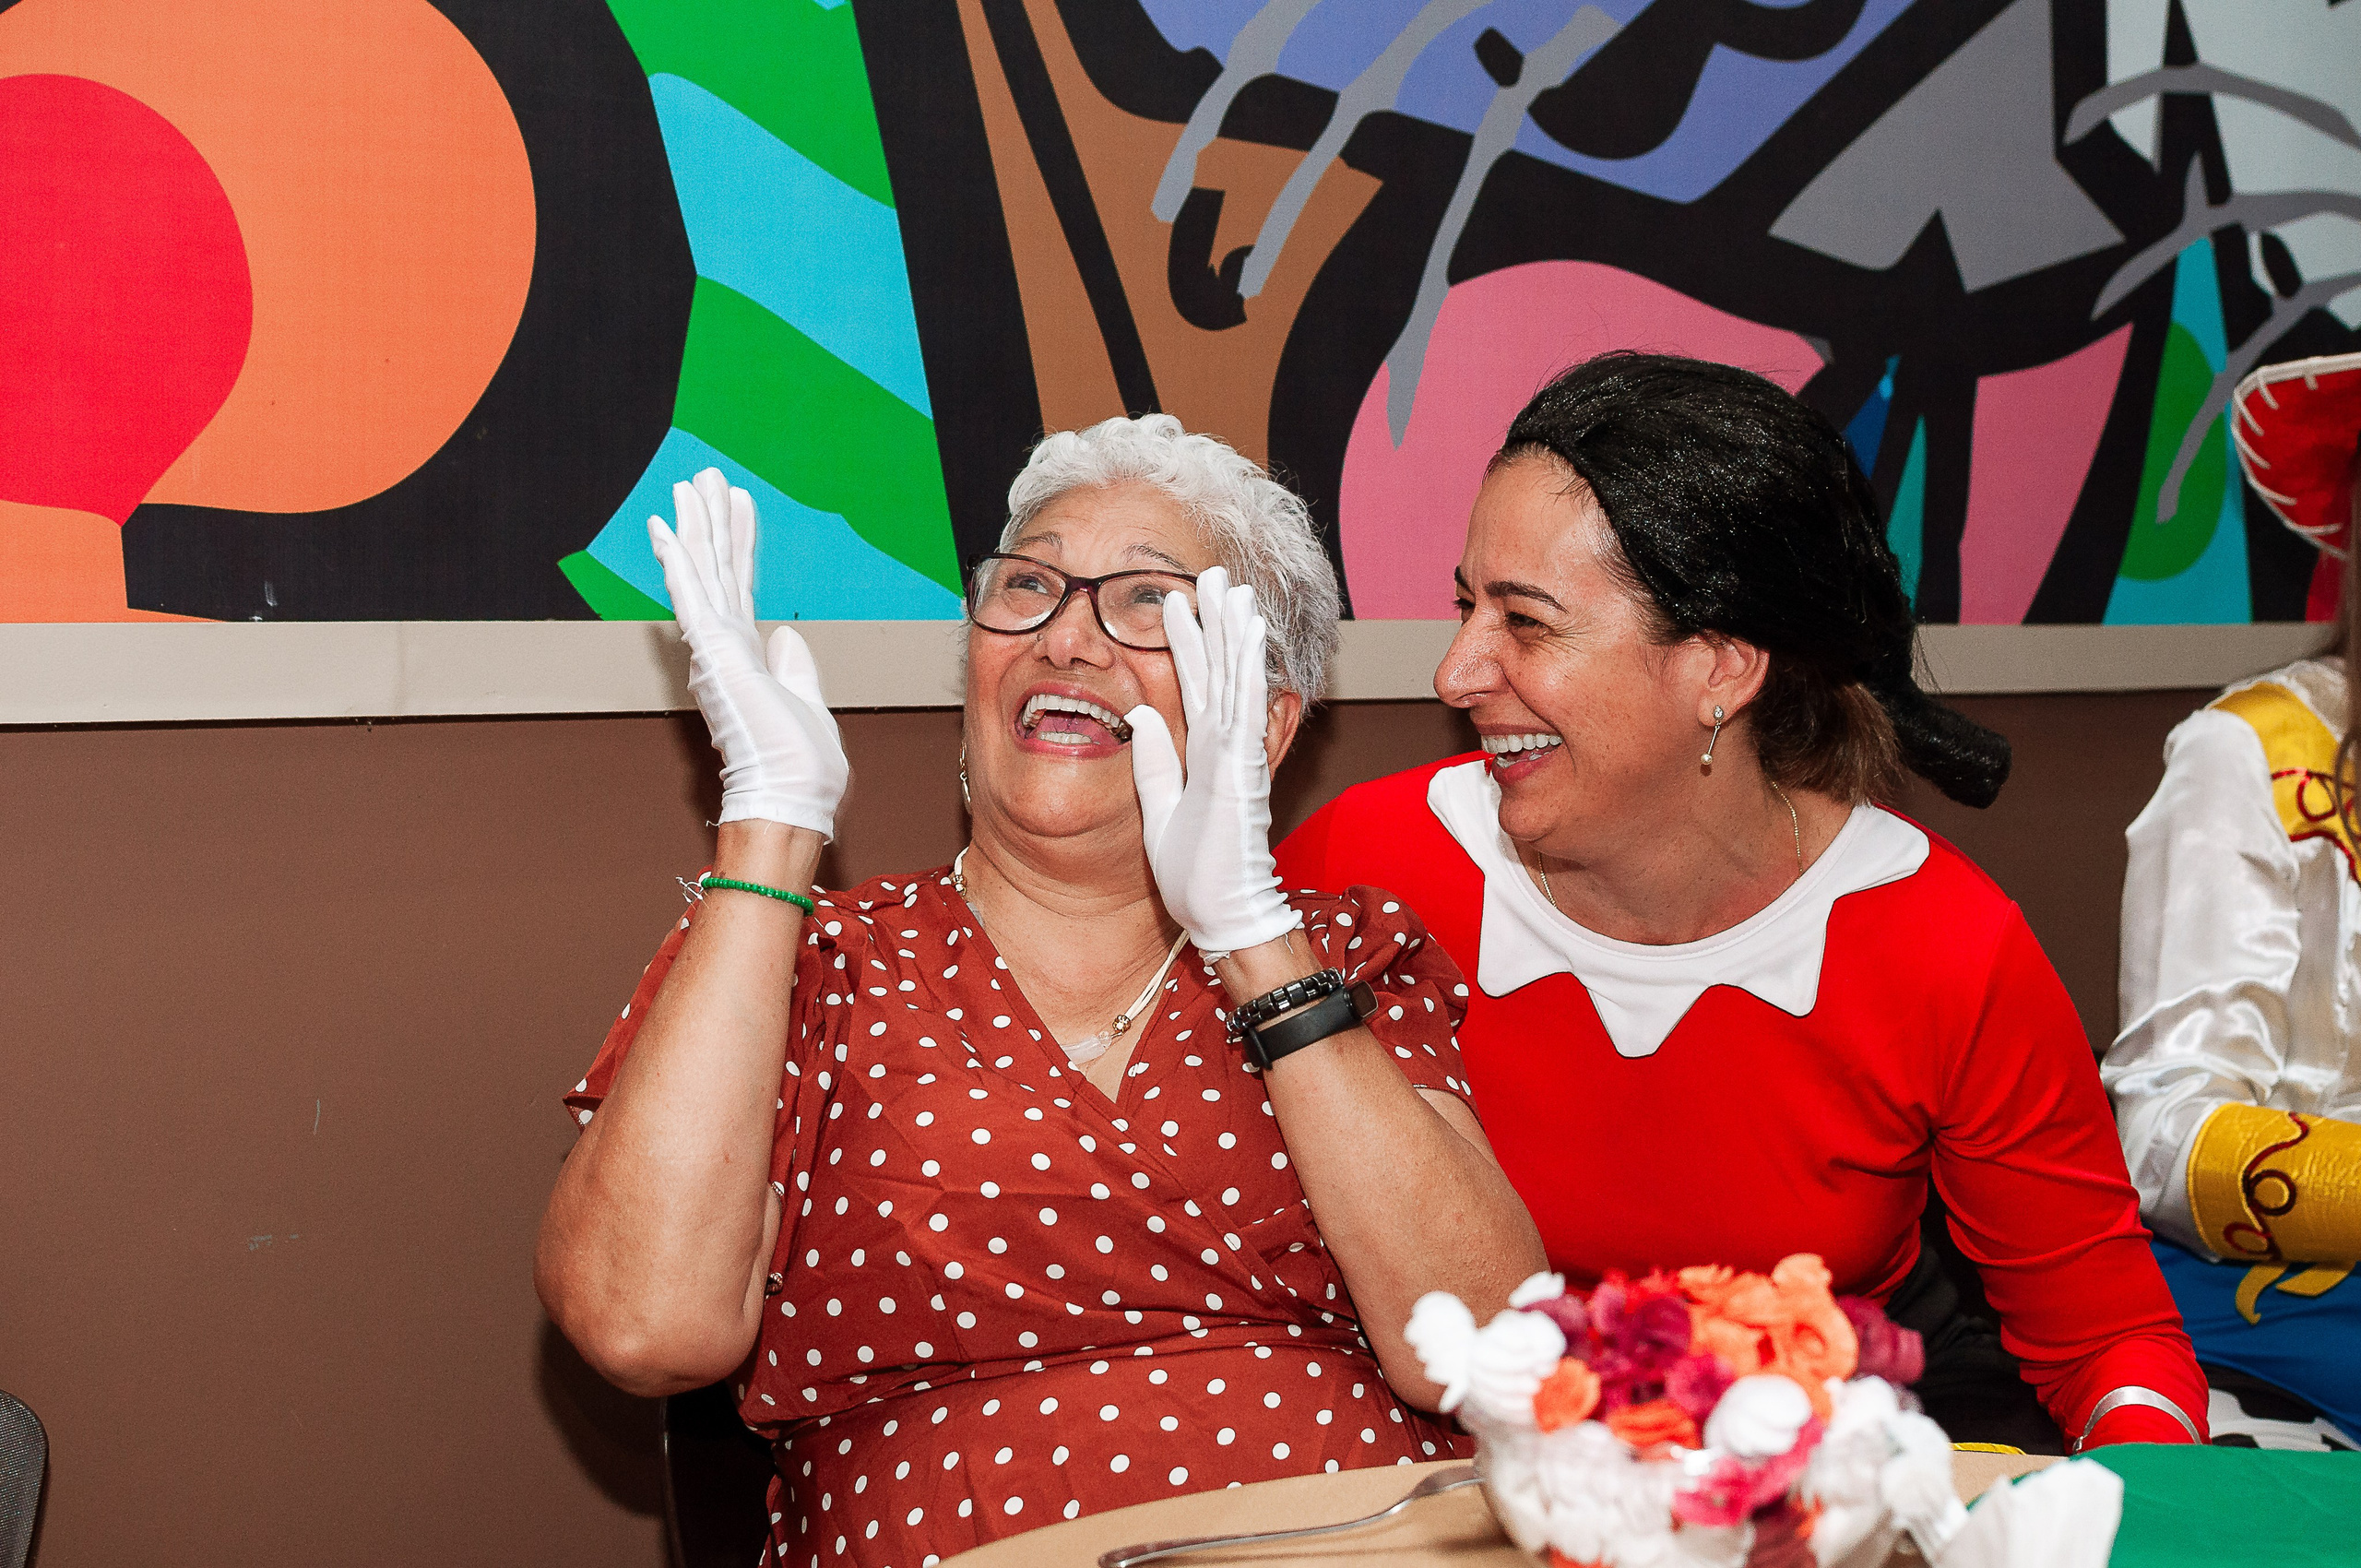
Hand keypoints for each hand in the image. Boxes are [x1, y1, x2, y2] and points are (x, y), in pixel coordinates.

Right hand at [648, 468, 848, 837]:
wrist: (793, 794)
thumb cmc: (800, 765)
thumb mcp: (807, 701)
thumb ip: (795, 666)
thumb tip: (786, 636)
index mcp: (748, 657)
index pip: (742, 587)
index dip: (740, 542)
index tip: (738, 504)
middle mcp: (726, 648)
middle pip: (719, 570)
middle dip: (712, 519)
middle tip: (704, 475)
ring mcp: (715, 650)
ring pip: (704, 573)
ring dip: (695, 524)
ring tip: (688, 483)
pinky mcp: (712, 654)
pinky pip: (693, 597)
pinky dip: (679, 561)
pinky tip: (666, 527)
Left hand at [1126, 567, 1297, 956]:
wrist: (1220, 914)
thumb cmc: (1196, 875)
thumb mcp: (1159, 810)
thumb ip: (1152, 763)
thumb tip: (1140, 716)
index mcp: (1202, 755)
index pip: (1193, 685)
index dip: (1186, 642)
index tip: (1174, 603)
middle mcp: (1223, 747)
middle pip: (1218, 669)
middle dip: (1215, 620)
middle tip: (1212, 573)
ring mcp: (1236, 754)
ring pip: (1236, 677)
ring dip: (1234, 629)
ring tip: (1231, 586)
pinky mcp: (1241, 767)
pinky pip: (1243, 707)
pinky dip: (1247, 666)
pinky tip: (1248, 631)